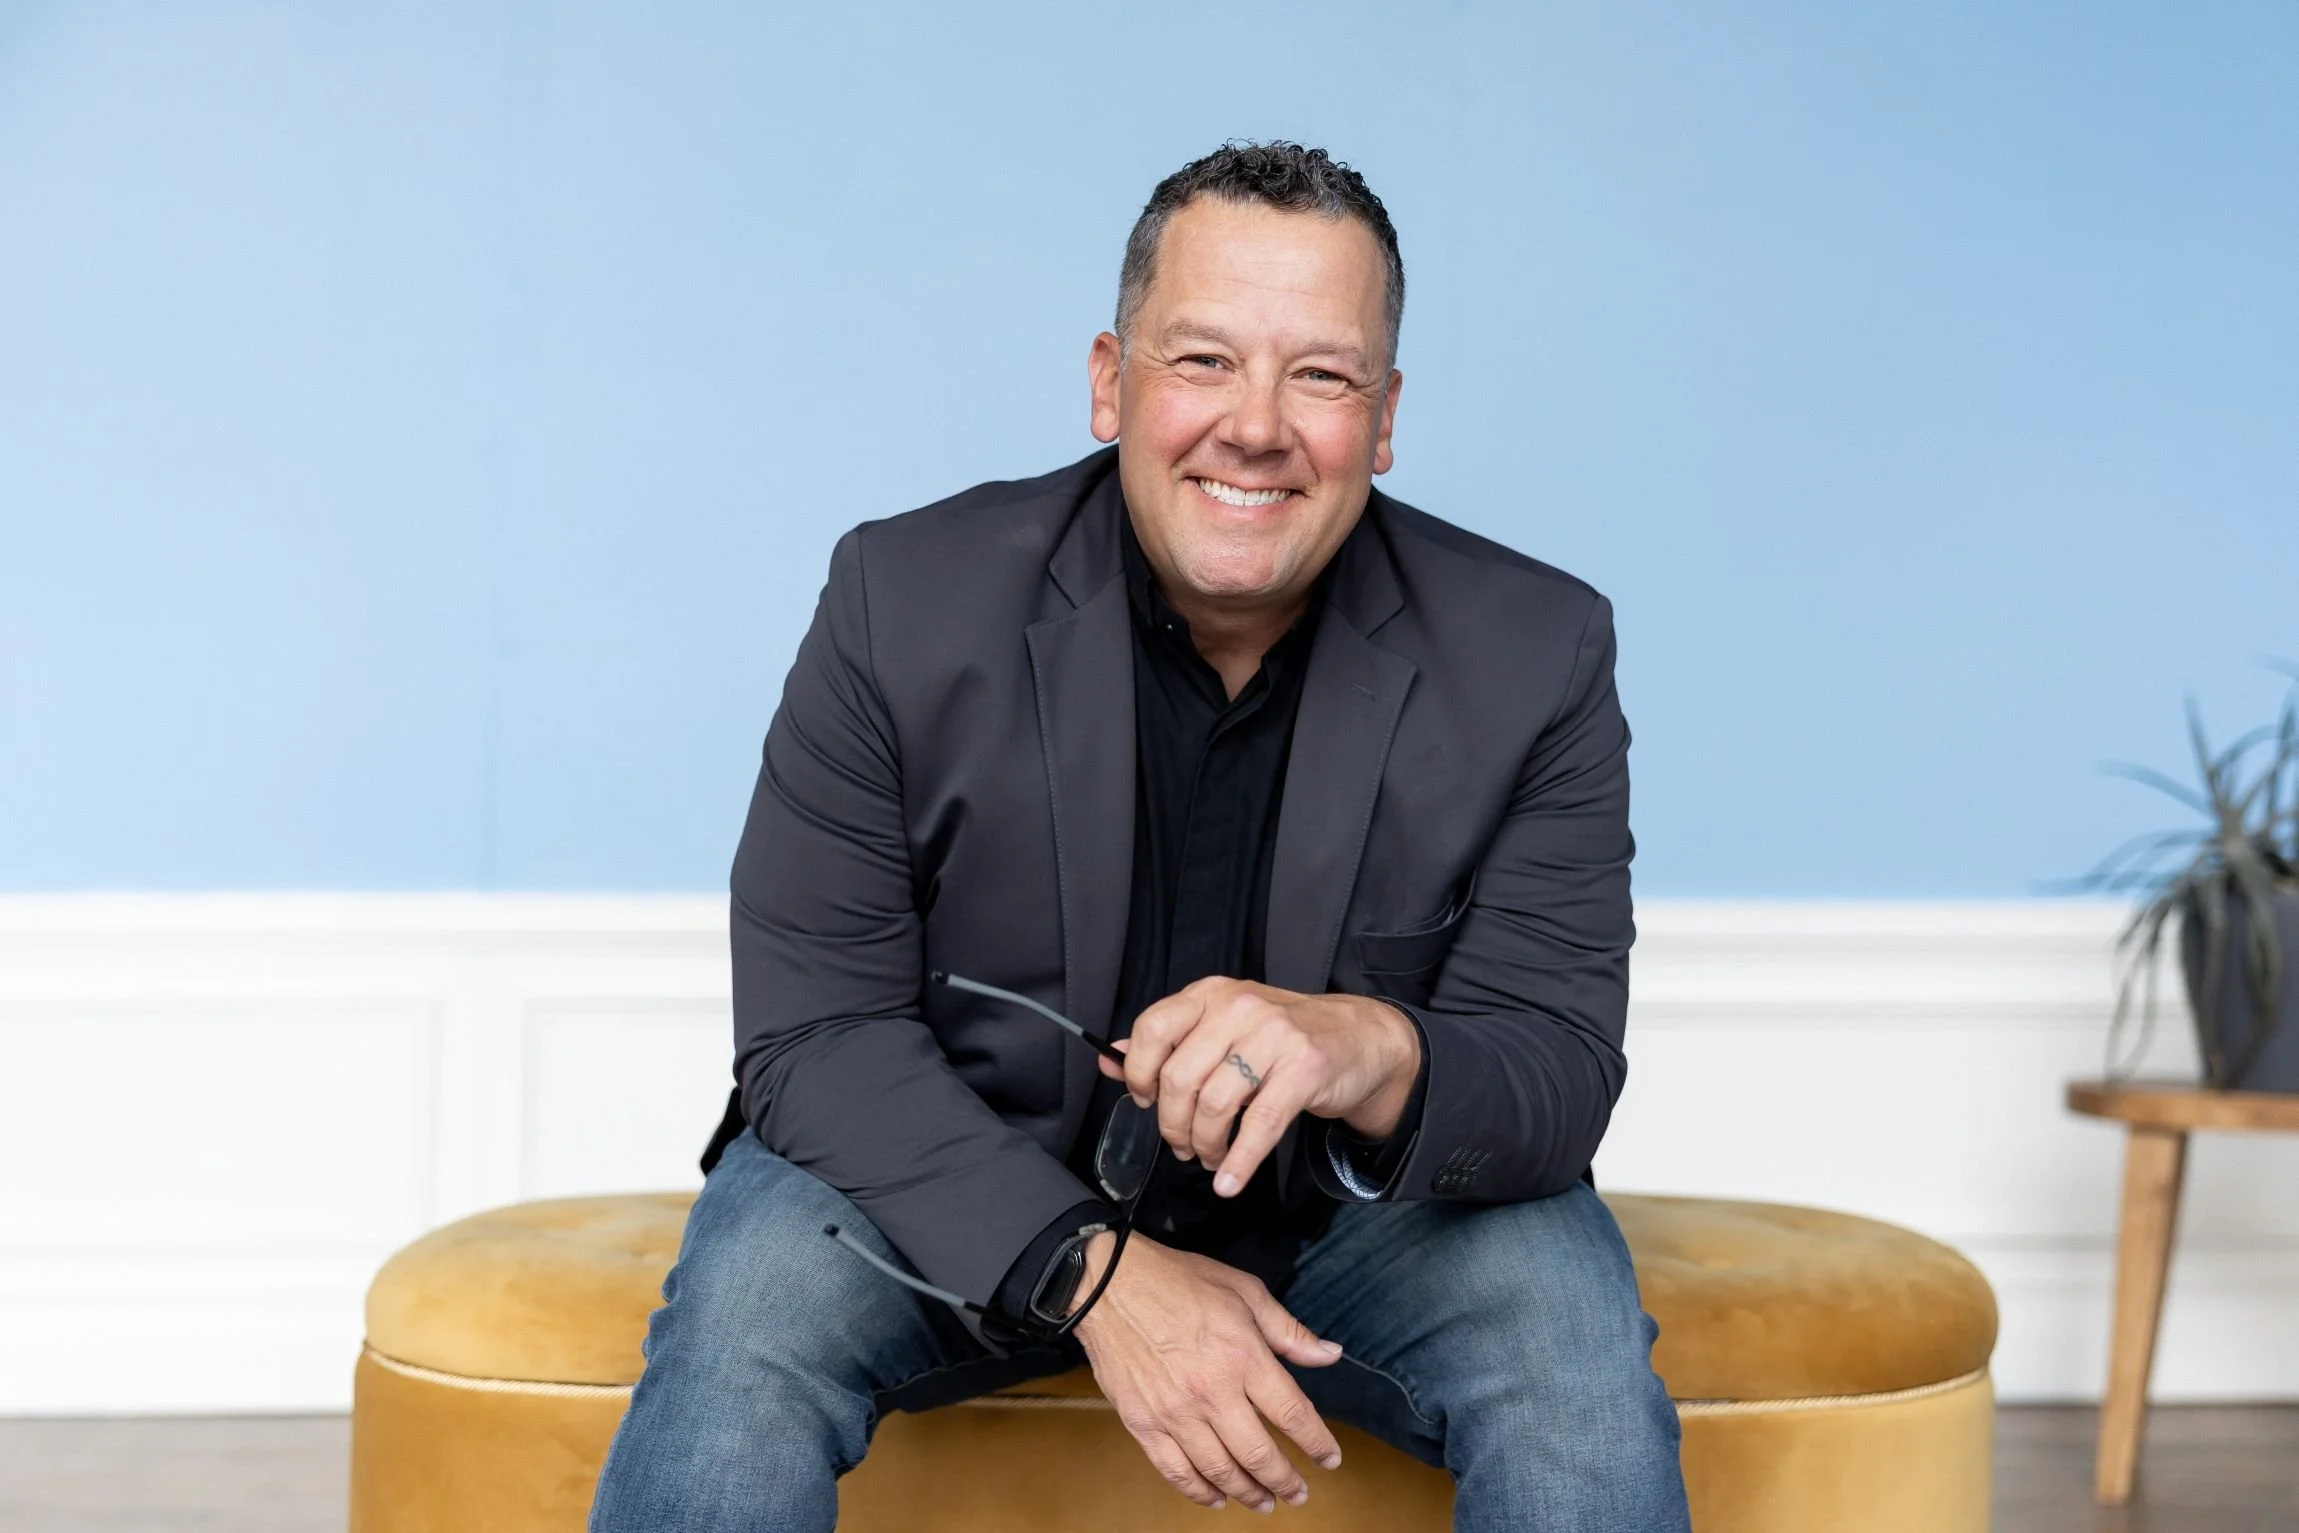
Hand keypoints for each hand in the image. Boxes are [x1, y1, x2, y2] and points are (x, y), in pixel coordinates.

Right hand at [1071, 1232, 1344, 1511]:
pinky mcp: (1143, 1423)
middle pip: (1259, 1453)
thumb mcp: (1244, 1291)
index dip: (1317, 1443)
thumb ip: (1289, 1331)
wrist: (1107, 1284)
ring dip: (1248, 1492)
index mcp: (1242, 1357)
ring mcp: (1174, 1412)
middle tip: (1299, 1493)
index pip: (1292, 1414)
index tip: (1330, 1459)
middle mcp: (1212, 1392)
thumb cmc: (1177, 1281)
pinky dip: (1199, 1492)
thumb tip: (1330, 1355)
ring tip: (1265, 1501)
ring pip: (1220, 1470)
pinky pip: (1176, 1471)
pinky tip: (1216, 1498)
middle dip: (1286, 1480)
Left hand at [1097, 980, 1419, 1196]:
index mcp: (1211, 994)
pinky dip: (1238, 1162)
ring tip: (1209, 1157)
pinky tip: (1229, 1181)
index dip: (1140, 1075)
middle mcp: (1239, 1008)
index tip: (1146, 1102)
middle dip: (1173, 1124)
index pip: (1153, 1029)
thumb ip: (1169, 1043)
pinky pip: (1258, 1126)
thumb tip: (1110, 1059)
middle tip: (1181, 1145)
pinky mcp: (1305, 1068)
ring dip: (1205, 1145)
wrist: (1360, 1038)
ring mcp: (1275, 1035)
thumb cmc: (1283, 1038)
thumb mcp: (1223, 1027)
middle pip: (1180, 1077)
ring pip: (1215, 1105)